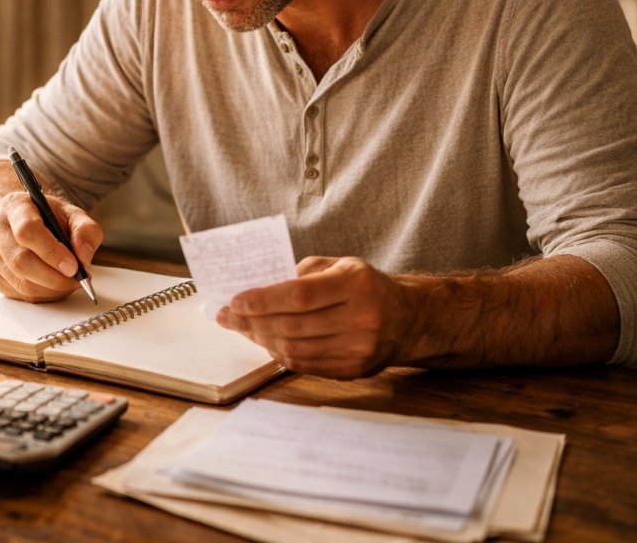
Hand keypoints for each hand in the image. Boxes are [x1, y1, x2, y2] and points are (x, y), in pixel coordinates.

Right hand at [0, 191, 103, 302]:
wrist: (24, 223)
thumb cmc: (49, 218)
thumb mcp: (73, 215)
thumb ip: (85, 231)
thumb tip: (84, 256)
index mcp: (14, 205)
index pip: (27, 231)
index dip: (51, 252)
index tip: (73, 266)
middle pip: (20, 261)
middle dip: (53, 277)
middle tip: (76, 279)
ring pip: (20, 282)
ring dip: (51, 289)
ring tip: (68, 282)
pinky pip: (18, 294)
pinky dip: (42, 294)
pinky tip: (53, 284)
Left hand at [216, 256, 417, 377]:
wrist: (408, 319)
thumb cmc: (366, 287)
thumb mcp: (340, 265)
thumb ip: (301, 273)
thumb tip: (257, 287)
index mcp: (355, 285)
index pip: (299, 295)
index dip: (262, 300)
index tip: (235, 301)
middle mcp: (360, 318)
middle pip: (292, 325)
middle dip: (252, 322)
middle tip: (228, 317)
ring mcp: (358, 349)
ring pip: (295, 349)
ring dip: (261, 339)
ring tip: (243, 328)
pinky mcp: (353, 370)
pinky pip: (305, 365)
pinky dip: (280, 354)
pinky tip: (267, 342)